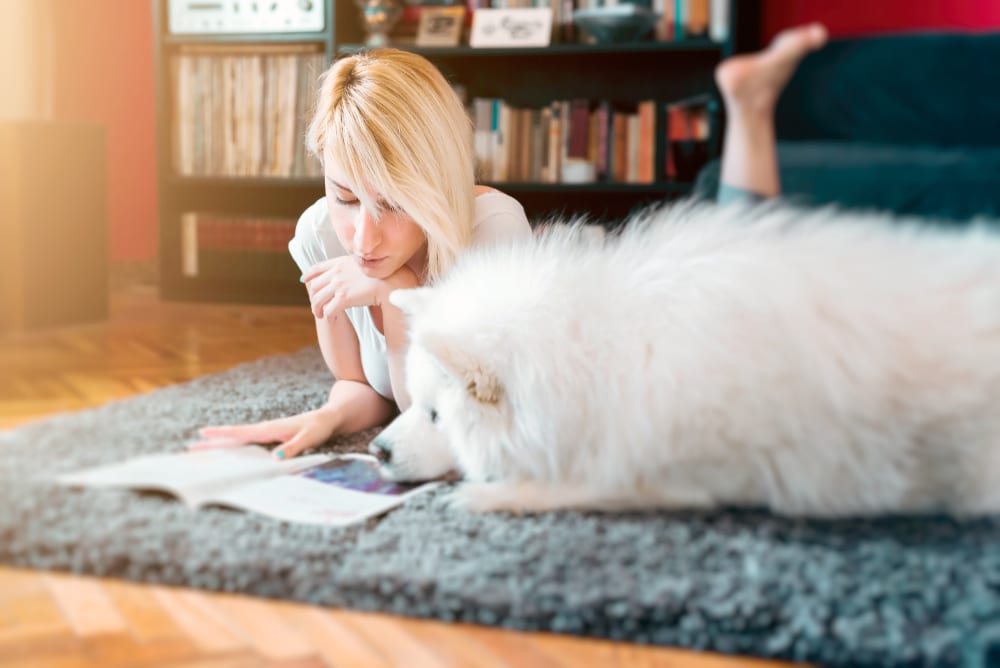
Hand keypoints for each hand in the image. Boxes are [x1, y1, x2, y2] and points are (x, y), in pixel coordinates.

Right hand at [190, 408, 338, 459]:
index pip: (241, 433)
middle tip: (191, 448)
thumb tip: (274, 459)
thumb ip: (293, 448)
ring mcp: (268, 433)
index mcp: (270, 429)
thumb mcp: (309, 438)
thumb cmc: (320, 427)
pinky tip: (230, 453)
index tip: (201, 434)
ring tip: (203, 450)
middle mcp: (265, 430)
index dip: (221, 435)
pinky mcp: (272, 437)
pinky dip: (236, 447)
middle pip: (234, 438)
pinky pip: (249, 443)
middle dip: (213, 443)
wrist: (329, 418)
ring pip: (240, 440)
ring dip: (222, 445)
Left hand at [303, 256, 384, 319]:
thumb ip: (351, 267)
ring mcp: (339, 285)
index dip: (308, 275)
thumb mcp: (362, 264)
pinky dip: (328, 315)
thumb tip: (348, 271)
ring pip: (318, 299)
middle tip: (316, 306)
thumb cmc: (381, 275)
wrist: (390, 282)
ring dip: (317, 308)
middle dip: (313, 297)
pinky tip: (331, 318)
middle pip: (315, 286)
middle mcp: (336, 273)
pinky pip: (329, 309)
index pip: (317, 268)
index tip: (304, 280)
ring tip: (320, 314)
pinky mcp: (344, 298)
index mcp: (339, 263)